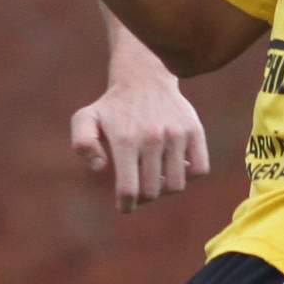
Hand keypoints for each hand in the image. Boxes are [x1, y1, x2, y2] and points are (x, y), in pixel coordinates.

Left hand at [71, 71, 209, 211]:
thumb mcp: (86, 118)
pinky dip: (189, 175)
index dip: (126, 205)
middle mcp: (152, 137)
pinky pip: (200, 170)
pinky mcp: (194, 131)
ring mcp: (176, 134)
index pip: (128, 189)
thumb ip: (83, 143)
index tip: (125, 206)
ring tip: (155, 176)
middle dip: (143, 197)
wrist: (144, 77)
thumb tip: (100, 168)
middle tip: (138, 187)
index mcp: (125, 140)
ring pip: (177, 185)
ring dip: (165, 188)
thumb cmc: (112, 106)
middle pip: (153, 191)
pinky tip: (175, 166)